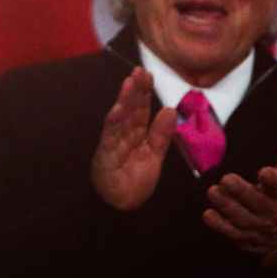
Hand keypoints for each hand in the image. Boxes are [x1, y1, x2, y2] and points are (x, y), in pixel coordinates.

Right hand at [91, 67, 177, 210]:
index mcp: (136, 134)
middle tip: (140, 70)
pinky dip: (114, 123)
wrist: (121, 207)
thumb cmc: (135, 181)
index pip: (141, 109)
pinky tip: (119, 109)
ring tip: (130, 83)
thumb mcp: (154, 155)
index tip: (148, 74)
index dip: (144, 92)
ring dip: (124, 100)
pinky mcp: (106, 154)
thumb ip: (162, 134)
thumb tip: (170, 109)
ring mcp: (113, 143)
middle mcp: (123, 134)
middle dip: (135, 90)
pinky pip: (110, 136)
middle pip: (130, 109)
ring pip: (120, 118)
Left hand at [203, 124, 276, 260]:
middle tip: (226, 179)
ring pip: (241, 218)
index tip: (264, 171)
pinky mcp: (244, 238)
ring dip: (226, 206)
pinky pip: (230, 233)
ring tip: (213, 191)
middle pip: (257, 203)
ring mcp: (257, 227)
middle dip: (242, 192)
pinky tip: (208, 214)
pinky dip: (219, 226)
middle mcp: (272, 212)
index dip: (273, 181)